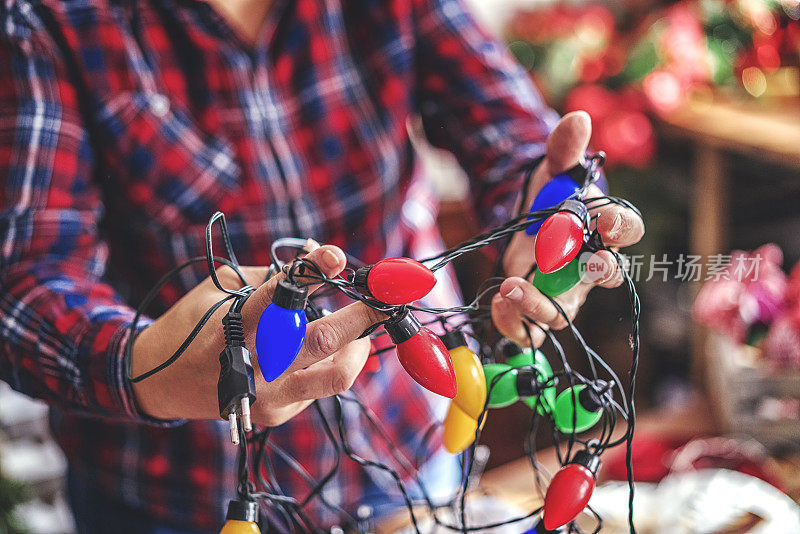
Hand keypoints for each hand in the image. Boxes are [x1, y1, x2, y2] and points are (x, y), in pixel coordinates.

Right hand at [131, 243, 383, 426]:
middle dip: (362, 316)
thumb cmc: (196, 324)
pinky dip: (329, 365)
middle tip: (380, 299)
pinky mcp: (275, 415)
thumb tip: (317, 254)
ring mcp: (267, 395)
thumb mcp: (224, 288)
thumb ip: (272, 274)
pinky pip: (320, 388)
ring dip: (359, 349)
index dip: (314, 270)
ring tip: (359, 334)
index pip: (283, 293)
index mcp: (235, 324)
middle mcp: (254, 363)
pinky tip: (317, 355)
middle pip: (324, 339)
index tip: (337, 255)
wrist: (161, 380)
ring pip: (336, 375)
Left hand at [492, 111, 644, 346]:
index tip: (607, 218)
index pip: (627, 229)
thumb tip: (577, 118)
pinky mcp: (539, 309)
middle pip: (609, 275)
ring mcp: (566, 293)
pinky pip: (532, 328)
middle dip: (601, 270)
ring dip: (541, 303)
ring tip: (512, 284)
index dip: (621, 226)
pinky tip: (497, 300)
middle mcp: (592, 266)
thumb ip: (564, 149)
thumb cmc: (550, 199)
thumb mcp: (551, 171)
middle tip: (585, 263)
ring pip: (566, 311)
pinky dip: (515, 320)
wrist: (523, 224)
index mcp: (603, 229)